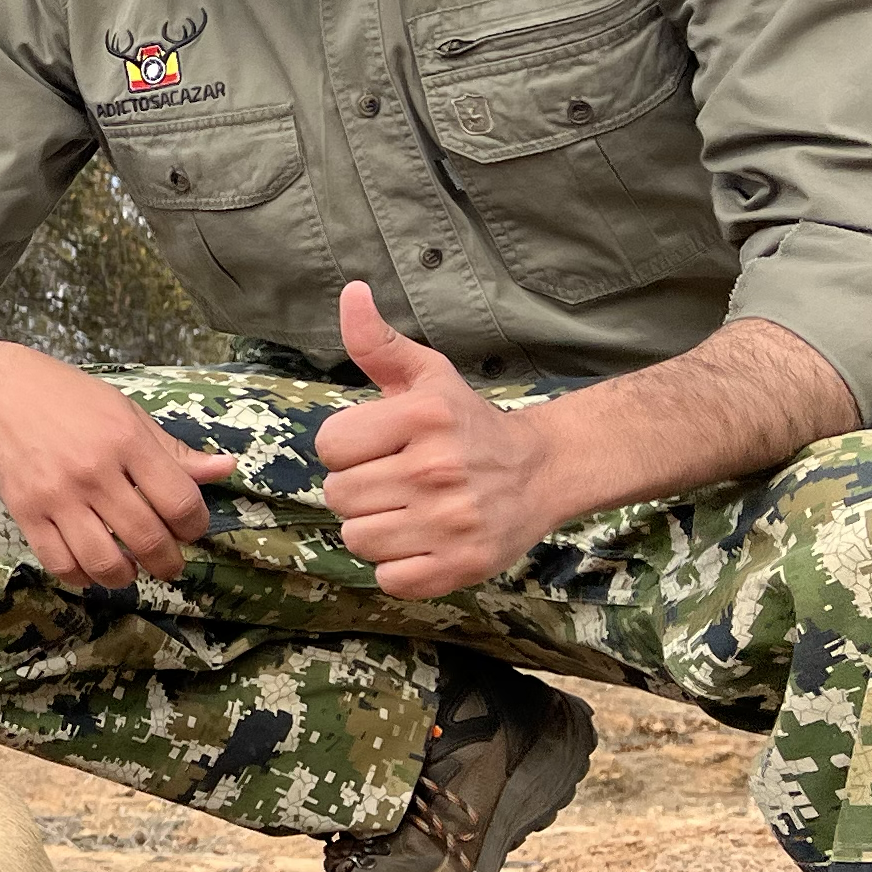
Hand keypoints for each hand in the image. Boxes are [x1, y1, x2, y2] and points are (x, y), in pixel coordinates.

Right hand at [0, 346, 239, 589]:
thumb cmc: (69, 398)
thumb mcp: (127, 413)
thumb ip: (173, 450)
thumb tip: (226, 469)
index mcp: (127, 441)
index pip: (180, 501)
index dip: (195, 526)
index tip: (190, 529)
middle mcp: (95, 471)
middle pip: (147, 538)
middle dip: (168, 562)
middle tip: (169, 563)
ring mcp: (58, 495)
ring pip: (104, 561)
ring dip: (126, 577)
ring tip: (130, 570)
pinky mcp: (26, 512)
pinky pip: (60, 563)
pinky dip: (82, 577)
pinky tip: (91, 568)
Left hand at [312, 283, 565, 598]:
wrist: (541, 472)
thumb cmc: (467, 422)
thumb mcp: (427, 375)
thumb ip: (377, 343)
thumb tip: (350, 293)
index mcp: (424, 417)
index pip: (330, 445)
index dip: (345, 447)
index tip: (376, 445)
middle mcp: (438, 469)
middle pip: (339, 495)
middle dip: (358, 489)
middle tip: (394, 480)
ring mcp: (452, 522)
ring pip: (357, 539)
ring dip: (374, 528)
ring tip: (407, 510)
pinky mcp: (462, 566)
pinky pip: (389, 578)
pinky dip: (397, 566)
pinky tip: (421, 541)